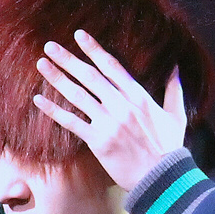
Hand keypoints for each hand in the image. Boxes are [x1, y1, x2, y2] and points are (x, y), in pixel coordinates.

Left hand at [33, 30, 186, 191]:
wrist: (162, 178)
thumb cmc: (170, 149)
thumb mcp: (176, 116)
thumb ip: (174, 90)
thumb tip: (175, 68)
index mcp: (139, 95)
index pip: (112, 65)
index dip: (93, 49)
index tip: (78, 35)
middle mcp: (121, 105)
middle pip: (89, 76)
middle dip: (68, 59)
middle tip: (49, 46)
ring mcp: (108, 122)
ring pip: (77, 95)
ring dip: (57, 78)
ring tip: (41, 64)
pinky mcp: (98, 141)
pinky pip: (71, 122)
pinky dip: (53, 110)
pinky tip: (38, 99)